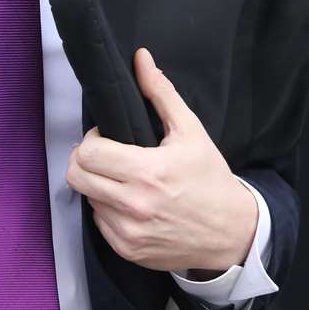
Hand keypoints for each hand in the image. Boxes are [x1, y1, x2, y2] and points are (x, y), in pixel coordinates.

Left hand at [64, 47, 256, 274]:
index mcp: (148, 172)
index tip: (108, 138)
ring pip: (86, 199)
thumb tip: (140, 58)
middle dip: (86, 160)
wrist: (232, 232)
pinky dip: (107, 209)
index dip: (92, 140)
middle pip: (76, 176)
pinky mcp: (128, 251)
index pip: (88, 153)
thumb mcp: (191, 131)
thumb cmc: (210, 178)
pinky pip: (98, 223)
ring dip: (97, 185)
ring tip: (121, 178)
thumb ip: (161, 93)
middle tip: (106, 155)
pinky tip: (129, 202)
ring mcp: (128, 233)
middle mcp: (134, 206)